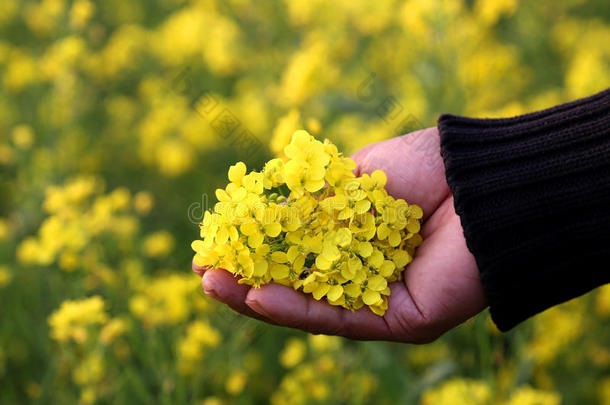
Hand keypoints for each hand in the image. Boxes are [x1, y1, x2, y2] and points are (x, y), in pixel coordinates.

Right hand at [193, 127, 486, 342]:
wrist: (486, 181)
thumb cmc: (428, 168)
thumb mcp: (355, 177)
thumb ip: (313, 200)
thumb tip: (264, 209)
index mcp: (357, 236)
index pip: (297, 250)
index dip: (255, 247)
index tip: (215, 239)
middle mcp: (367, 272)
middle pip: (297, 284)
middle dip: (247, 277)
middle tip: (203, 270)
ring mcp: (381, 300)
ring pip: (311, 308)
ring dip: (259, 299)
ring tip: (214, 285)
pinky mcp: (400, 320)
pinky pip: (341, 319)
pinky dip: (297, 309)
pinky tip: (259, 297)